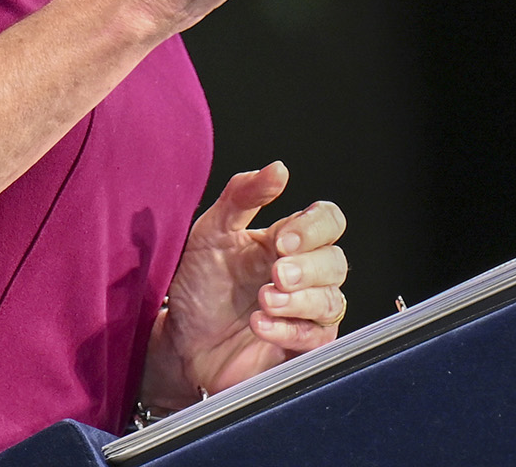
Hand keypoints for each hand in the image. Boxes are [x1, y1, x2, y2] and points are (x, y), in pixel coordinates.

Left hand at [140, 162, 348, 409]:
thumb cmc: (199, 285)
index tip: (282, 239)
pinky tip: (260, 325)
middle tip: (275, 273)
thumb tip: (278, 169)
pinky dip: (290, 330)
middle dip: (308, 268)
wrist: (180, 341)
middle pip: (336, 262)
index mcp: (285, 240)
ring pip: (331, 301)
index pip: (327, 221)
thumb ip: (242, 196)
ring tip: (262, 301)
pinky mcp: (301, 347)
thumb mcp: (211, 233)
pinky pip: (316, 338)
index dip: (314, 227)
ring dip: (299, 300)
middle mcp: (303, 274)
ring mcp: (305, 312)